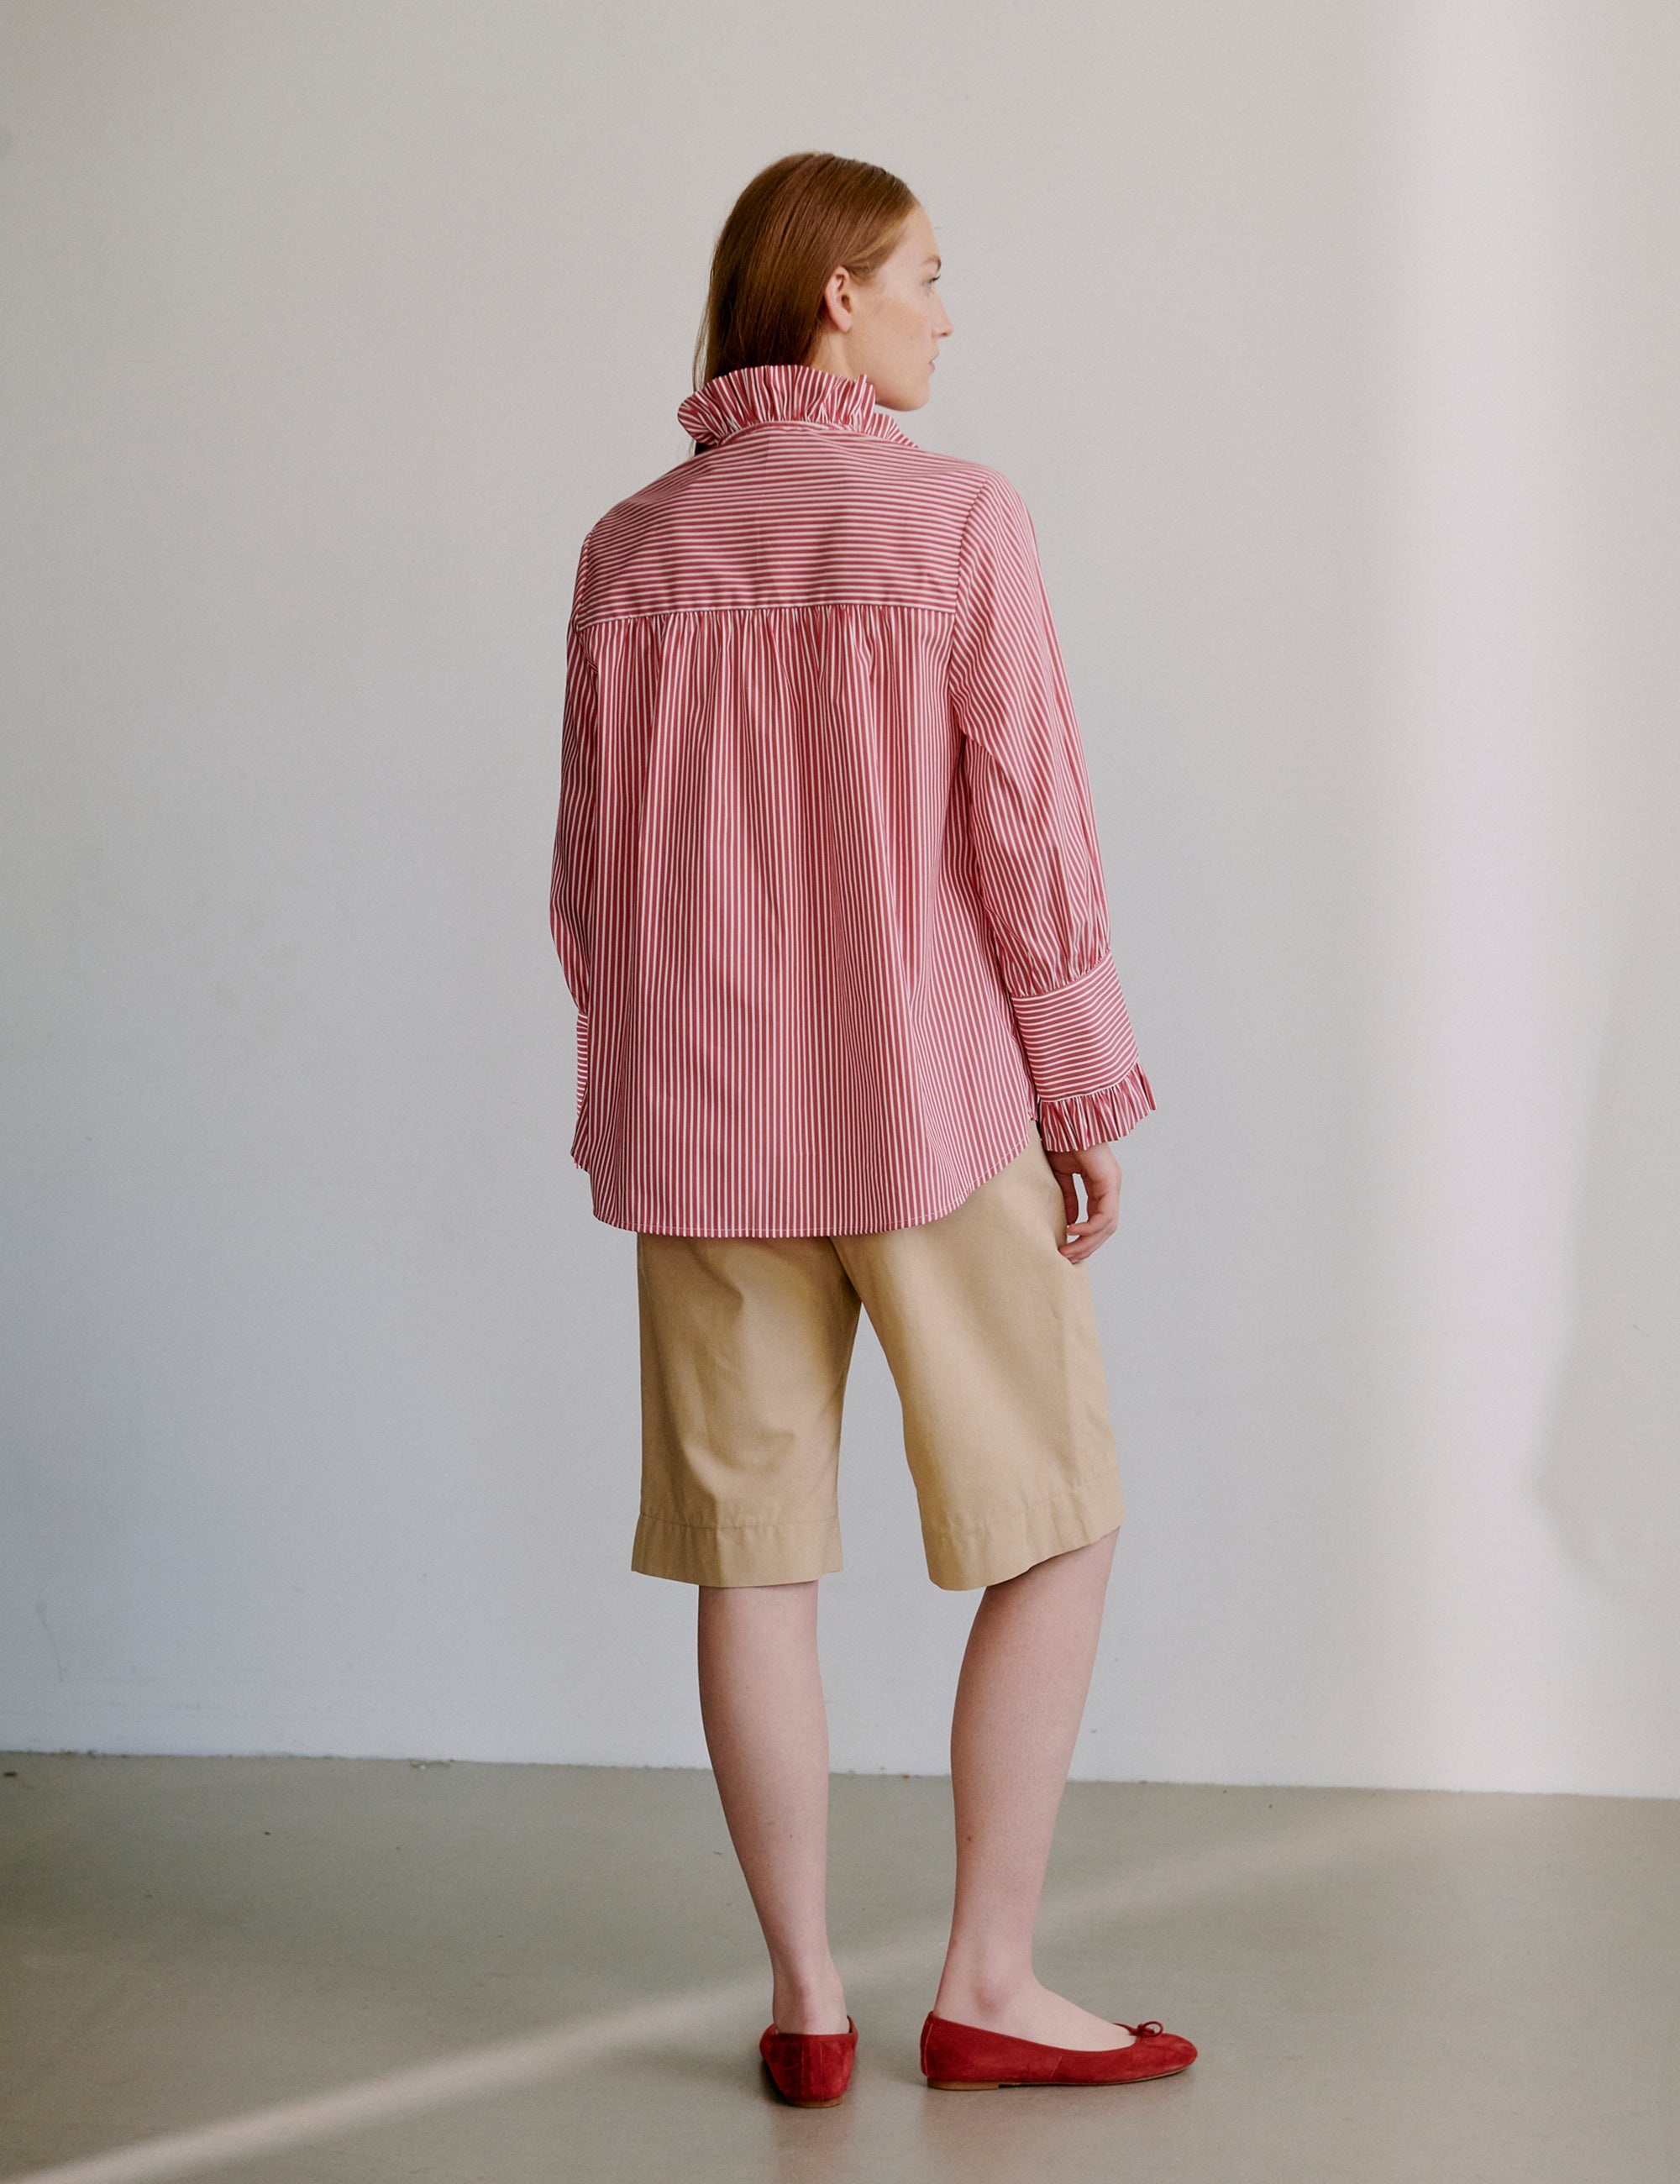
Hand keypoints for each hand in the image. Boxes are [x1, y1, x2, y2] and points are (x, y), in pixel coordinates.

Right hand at [1044, 1142, 1121, 1262]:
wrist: (1062, 1118)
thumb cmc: (1059, 1140)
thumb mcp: (1060, 1176)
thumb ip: (1067, 1198)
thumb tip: (1068, 1221)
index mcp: (1100, 1184)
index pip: (1098, 1220)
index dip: (1084, 1237)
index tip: (1065, 1248)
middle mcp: (1110, 1186)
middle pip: (1105, 1228)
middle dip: (1086, 1246)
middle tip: (1067, 1257)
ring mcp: (1112, 1184)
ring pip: (1107, 1225)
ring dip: (1087, 1242)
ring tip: (1067, 1250)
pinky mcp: (1109, 1181)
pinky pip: (1103, 1214)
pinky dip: (1089, 1227)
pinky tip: (1071, 1230)